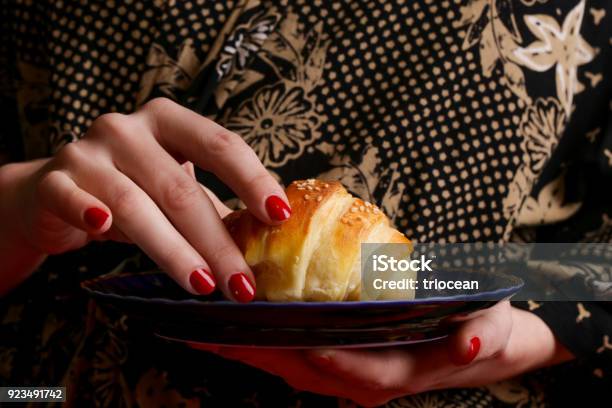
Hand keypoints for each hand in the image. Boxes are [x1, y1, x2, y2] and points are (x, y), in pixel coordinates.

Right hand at [0, 98, 290, 297]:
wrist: (55, 193)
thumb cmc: (130, 189)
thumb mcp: (173, 188)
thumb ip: (210, 203)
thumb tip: (264, 239)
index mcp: (168, 122)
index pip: (219, 145)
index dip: (252, 179)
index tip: (280, 216)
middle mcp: (127, 129)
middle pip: (181, 188)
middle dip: (217, 242)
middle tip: (242, 283)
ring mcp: (87, 152)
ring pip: (135, 204)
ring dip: (173, 250)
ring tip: (203, 284)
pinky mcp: (55, 181)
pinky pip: (71, 198)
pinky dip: (88, 213)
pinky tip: (104, 231)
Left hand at [194, 303, 573, 406]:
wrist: (484, 345)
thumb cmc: (483, 334)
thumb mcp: (491, 332)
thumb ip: (480, 338)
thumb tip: (468, 344)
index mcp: (389, 374)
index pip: (338, 364)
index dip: (302, 350)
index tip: (261, 331)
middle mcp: (360, 381)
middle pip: (294, 367)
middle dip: (248, 351)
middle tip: (201, 330)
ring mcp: (347, 374)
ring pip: (286, 365)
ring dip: (246, 348)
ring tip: (202, 327)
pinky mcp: (342, 362)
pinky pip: (293, 356)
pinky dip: (263, 343)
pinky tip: (240, 324)